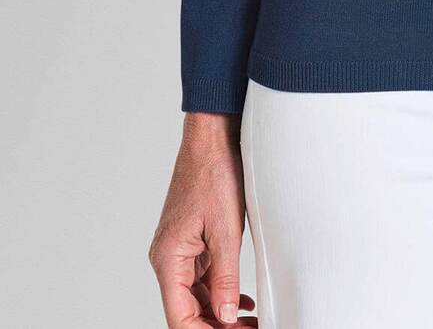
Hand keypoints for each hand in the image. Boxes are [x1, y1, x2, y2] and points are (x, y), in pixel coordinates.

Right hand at [149, 112, 256, 326]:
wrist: (213, 137)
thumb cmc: (214, 174)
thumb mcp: (226, 230)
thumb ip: (225, 277)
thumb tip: (227, 315)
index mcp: (168, 259)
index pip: (180, 318)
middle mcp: (168, 258)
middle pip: (187, 311)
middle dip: (216, 325)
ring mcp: (179, 250)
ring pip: (195, 297)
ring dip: (220, 312)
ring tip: (250, 321)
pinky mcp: (191, 241)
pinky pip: (201, 277)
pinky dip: (220, 291)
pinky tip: (242, 299)